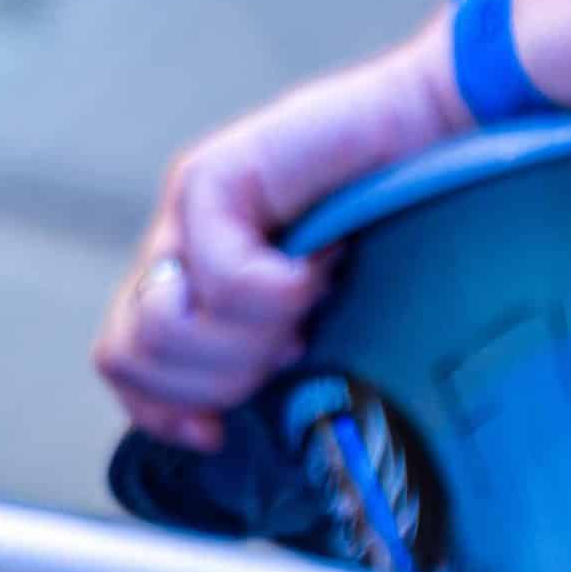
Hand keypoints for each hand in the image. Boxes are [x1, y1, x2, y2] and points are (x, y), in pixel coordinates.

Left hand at [93, 18, 466, 448]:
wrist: (447, 131)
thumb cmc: (403, 237)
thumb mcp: (325, 333)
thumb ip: (268, 372)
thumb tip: (220, 440)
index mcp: (189, 289)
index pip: (122, 364)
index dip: (163, 412)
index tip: (224, 430)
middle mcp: (175, 249)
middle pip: (131, 355)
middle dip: (221, 378)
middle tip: (294, 341)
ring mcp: (185, 211)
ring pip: (165, 325)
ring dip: (250, 338)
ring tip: (308, 302)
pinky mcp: (211, 176)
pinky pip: (221, 278)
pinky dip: (284, 291)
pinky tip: (325, 262)